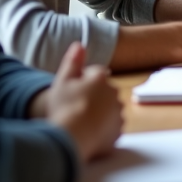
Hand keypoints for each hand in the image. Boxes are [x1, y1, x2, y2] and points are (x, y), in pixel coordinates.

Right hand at [36, 42, 122, 163]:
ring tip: (81, 122)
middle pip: (103, 91)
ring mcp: (118, 112)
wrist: (71, 137)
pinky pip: (110, 126)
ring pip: (108, 108)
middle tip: (74, 108)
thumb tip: (80, 44)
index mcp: (101, 78)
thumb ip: (73, 61)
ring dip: (99, 113)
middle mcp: (114, 93)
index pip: (94, 74)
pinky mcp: (119, 130)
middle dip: (92, 97)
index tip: (72, 92)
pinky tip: (89, 132)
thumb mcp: (63, 80)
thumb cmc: (64, 107)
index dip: (82, 82)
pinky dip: (103, 128)